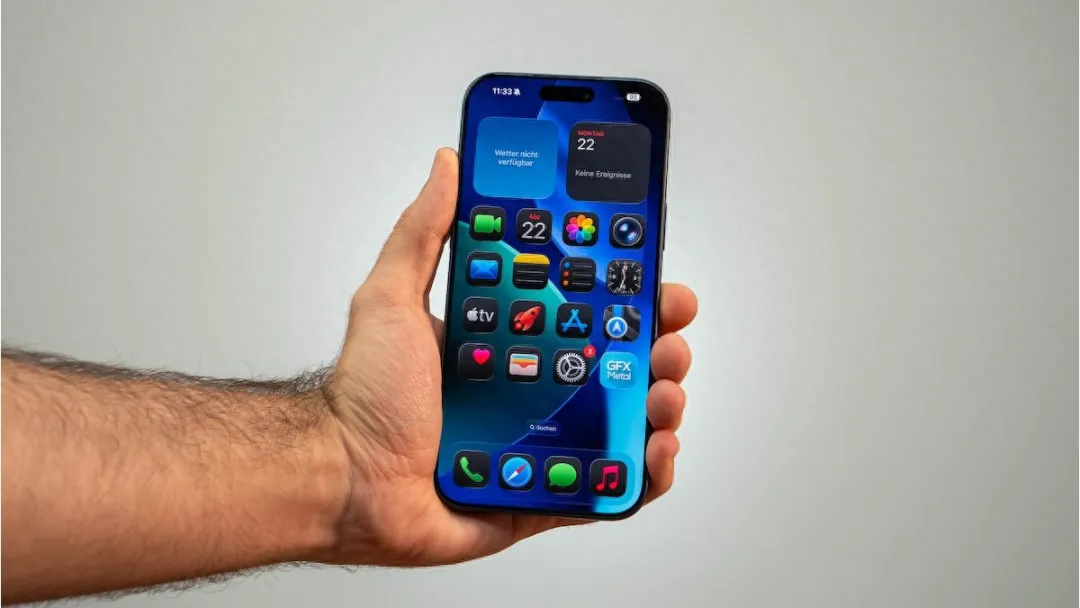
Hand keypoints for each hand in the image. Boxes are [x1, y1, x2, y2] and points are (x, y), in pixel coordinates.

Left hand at [320, 149, 696, 565]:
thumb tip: (447, 165)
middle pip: (614, 361)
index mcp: (503, 344)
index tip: (650, 274)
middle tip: (666, 333)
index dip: (622, 291)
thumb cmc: (363, 400)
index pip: (579, 308)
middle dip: (656, 342)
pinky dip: (644, 472)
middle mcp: (527, 390)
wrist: (344, 485)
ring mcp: (540, 445)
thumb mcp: (389, 298)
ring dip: (660, 400)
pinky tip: (655, 449)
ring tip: (663, 391)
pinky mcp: (542, 496)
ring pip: (622, 420)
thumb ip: (422, 232)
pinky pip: (607, 487)